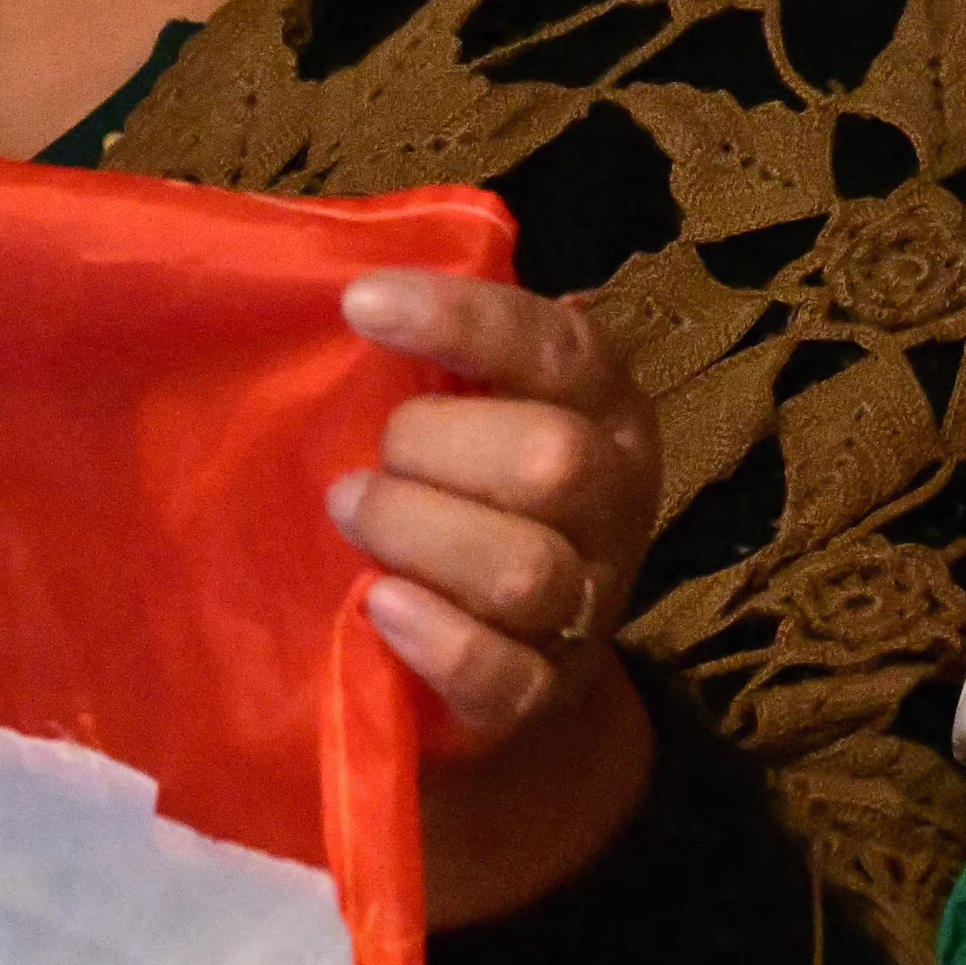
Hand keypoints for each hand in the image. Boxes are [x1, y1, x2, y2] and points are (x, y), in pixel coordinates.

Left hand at [331, 270, 664, 922]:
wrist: (513, 680)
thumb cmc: (470, 504)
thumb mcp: (479, 417)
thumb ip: (451, 357)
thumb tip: (375, 267)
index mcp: (604, 411)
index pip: (557, 350)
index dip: (464, 321)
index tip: (360, 305)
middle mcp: (613, 504)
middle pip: (553, 461)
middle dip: (436, 447)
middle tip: (373, 456)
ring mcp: (586, 607)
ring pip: (526, 571)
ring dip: (419, 535)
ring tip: (352, 516)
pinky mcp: (540, 697)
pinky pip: (501, 674)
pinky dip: (434, 637)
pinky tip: (379, 607)